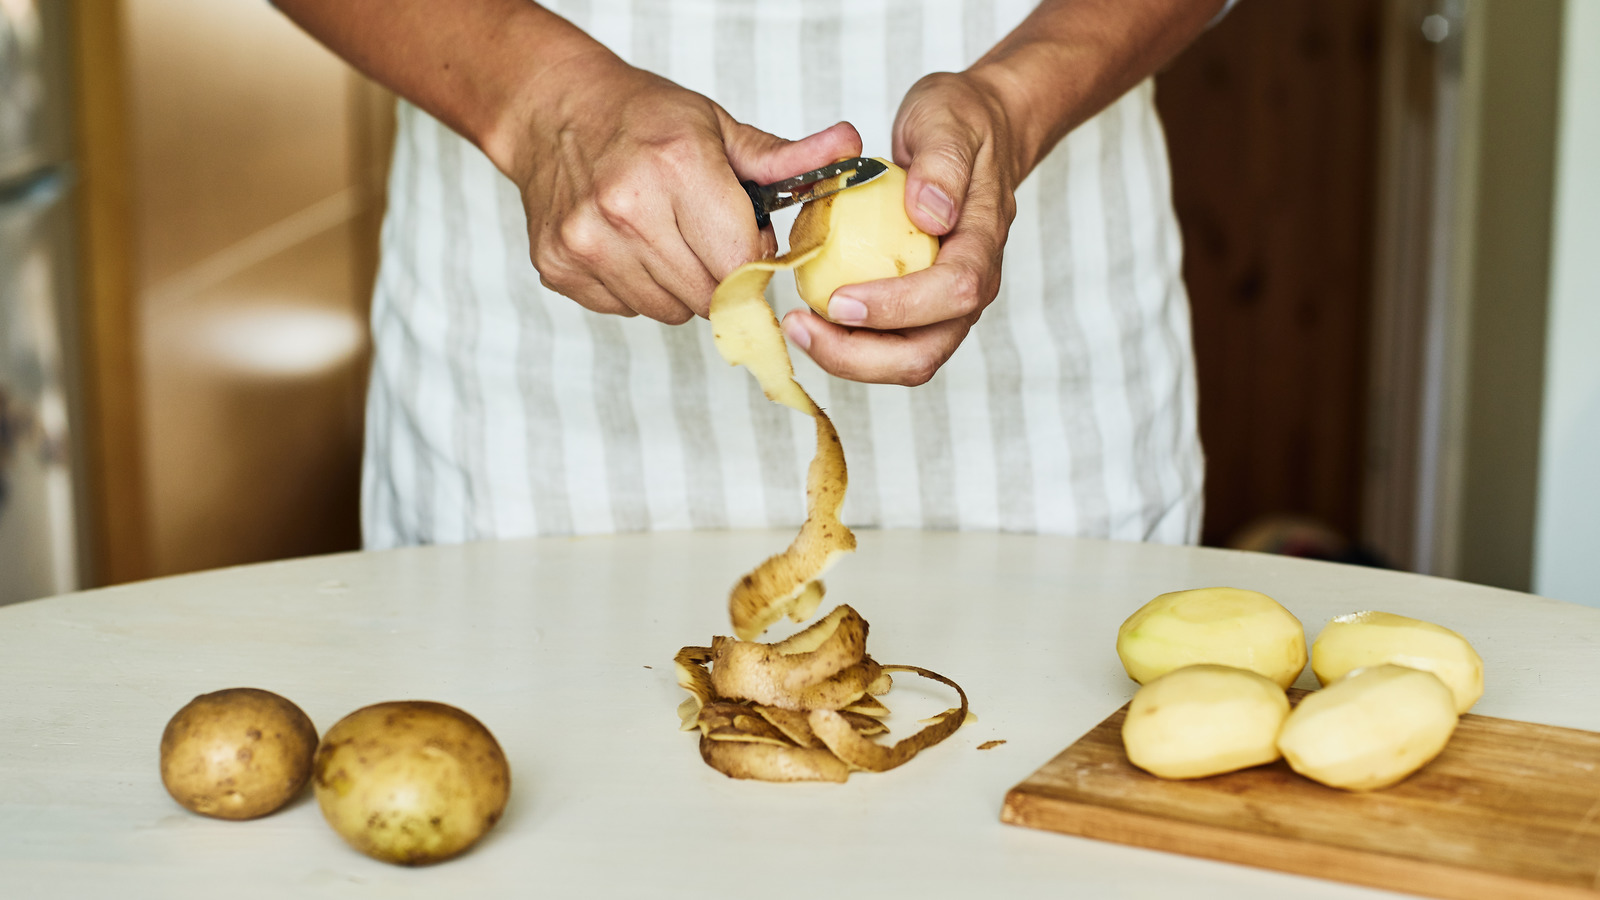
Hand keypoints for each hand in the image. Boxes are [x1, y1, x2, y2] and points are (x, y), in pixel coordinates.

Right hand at [507, 51, 861, 323]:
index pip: (742, 264)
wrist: (553, 112)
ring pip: (668, 311)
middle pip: (708, 296)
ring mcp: (587, 242)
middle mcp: (626, 208)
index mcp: (677, 168)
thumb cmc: (643, 119)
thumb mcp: (718, 127)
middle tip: (704, 237)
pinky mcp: (559, 268)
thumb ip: (785, 158)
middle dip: (720, 278)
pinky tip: (628, 245)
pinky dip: (637, 287)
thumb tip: (851, 150)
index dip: (755, 264)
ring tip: (664, 237)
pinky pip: (627, 309)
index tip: (750, 247)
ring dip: (679, 286)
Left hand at [780, 71, 1020, 384]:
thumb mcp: (949, 121)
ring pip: (902, 361)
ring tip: (796, 327)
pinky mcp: (919, 309)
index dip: (897, 306)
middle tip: (800, 328)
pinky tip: (807, 316)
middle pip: (924, 353)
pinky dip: (844, 341)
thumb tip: (930, 213)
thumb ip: (943, 163)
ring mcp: (944, 306)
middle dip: (859, 356)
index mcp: (983, 245)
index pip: (953, 292)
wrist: (976, 133)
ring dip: (846, 357)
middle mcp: (970, 289)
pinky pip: (883, 343)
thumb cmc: (962, 125)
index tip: (839, 299)